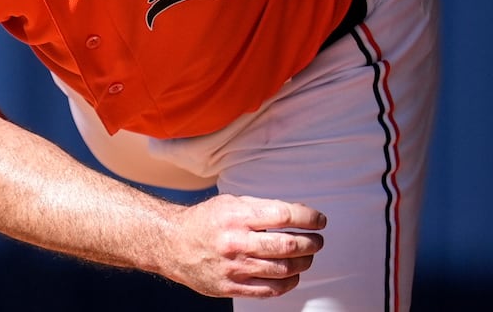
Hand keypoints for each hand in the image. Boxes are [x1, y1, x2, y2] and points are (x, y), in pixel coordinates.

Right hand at [165, 193, 325, 298]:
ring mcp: (234, 267)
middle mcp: (237, 242)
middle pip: (287, 245)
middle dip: (311, 243)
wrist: (173, 244)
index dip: (308, 217)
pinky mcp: (231, 287)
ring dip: (303, 263)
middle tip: (318, 240)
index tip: (319, 220)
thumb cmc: (203, 222)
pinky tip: (292, 275)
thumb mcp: (230, 203)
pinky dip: (287, 283)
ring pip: (282, 269)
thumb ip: (262, 208)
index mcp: (237, 216)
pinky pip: (269, 290)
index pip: (284, 215)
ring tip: (308, 256)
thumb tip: (297, 213)